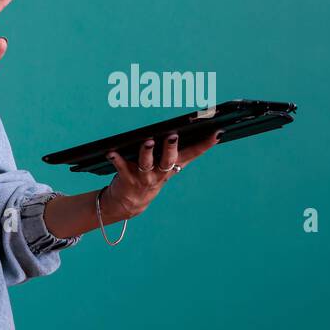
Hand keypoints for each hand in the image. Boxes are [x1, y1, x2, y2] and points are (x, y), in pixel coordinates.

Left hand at [102, 128, 222, 217]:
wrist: (129, 203)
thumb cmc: (149, 175)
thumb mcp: (164, 164)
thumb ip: (172, 149)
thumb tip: (181, 126)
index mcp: (172, 166)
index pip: (192, 154)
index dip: (205, 144)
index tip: (217, 132)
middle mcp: (160, 172)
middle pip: (168, 159)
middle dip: (171, 148)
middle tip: (173, 136)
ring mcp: (144, 176)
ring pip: (146, 163)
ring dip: (146, 152)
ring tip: (147, 141)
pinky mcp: (127, 178)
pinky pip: (121, 166)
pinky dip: (116, 158)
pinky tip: (111, 151)